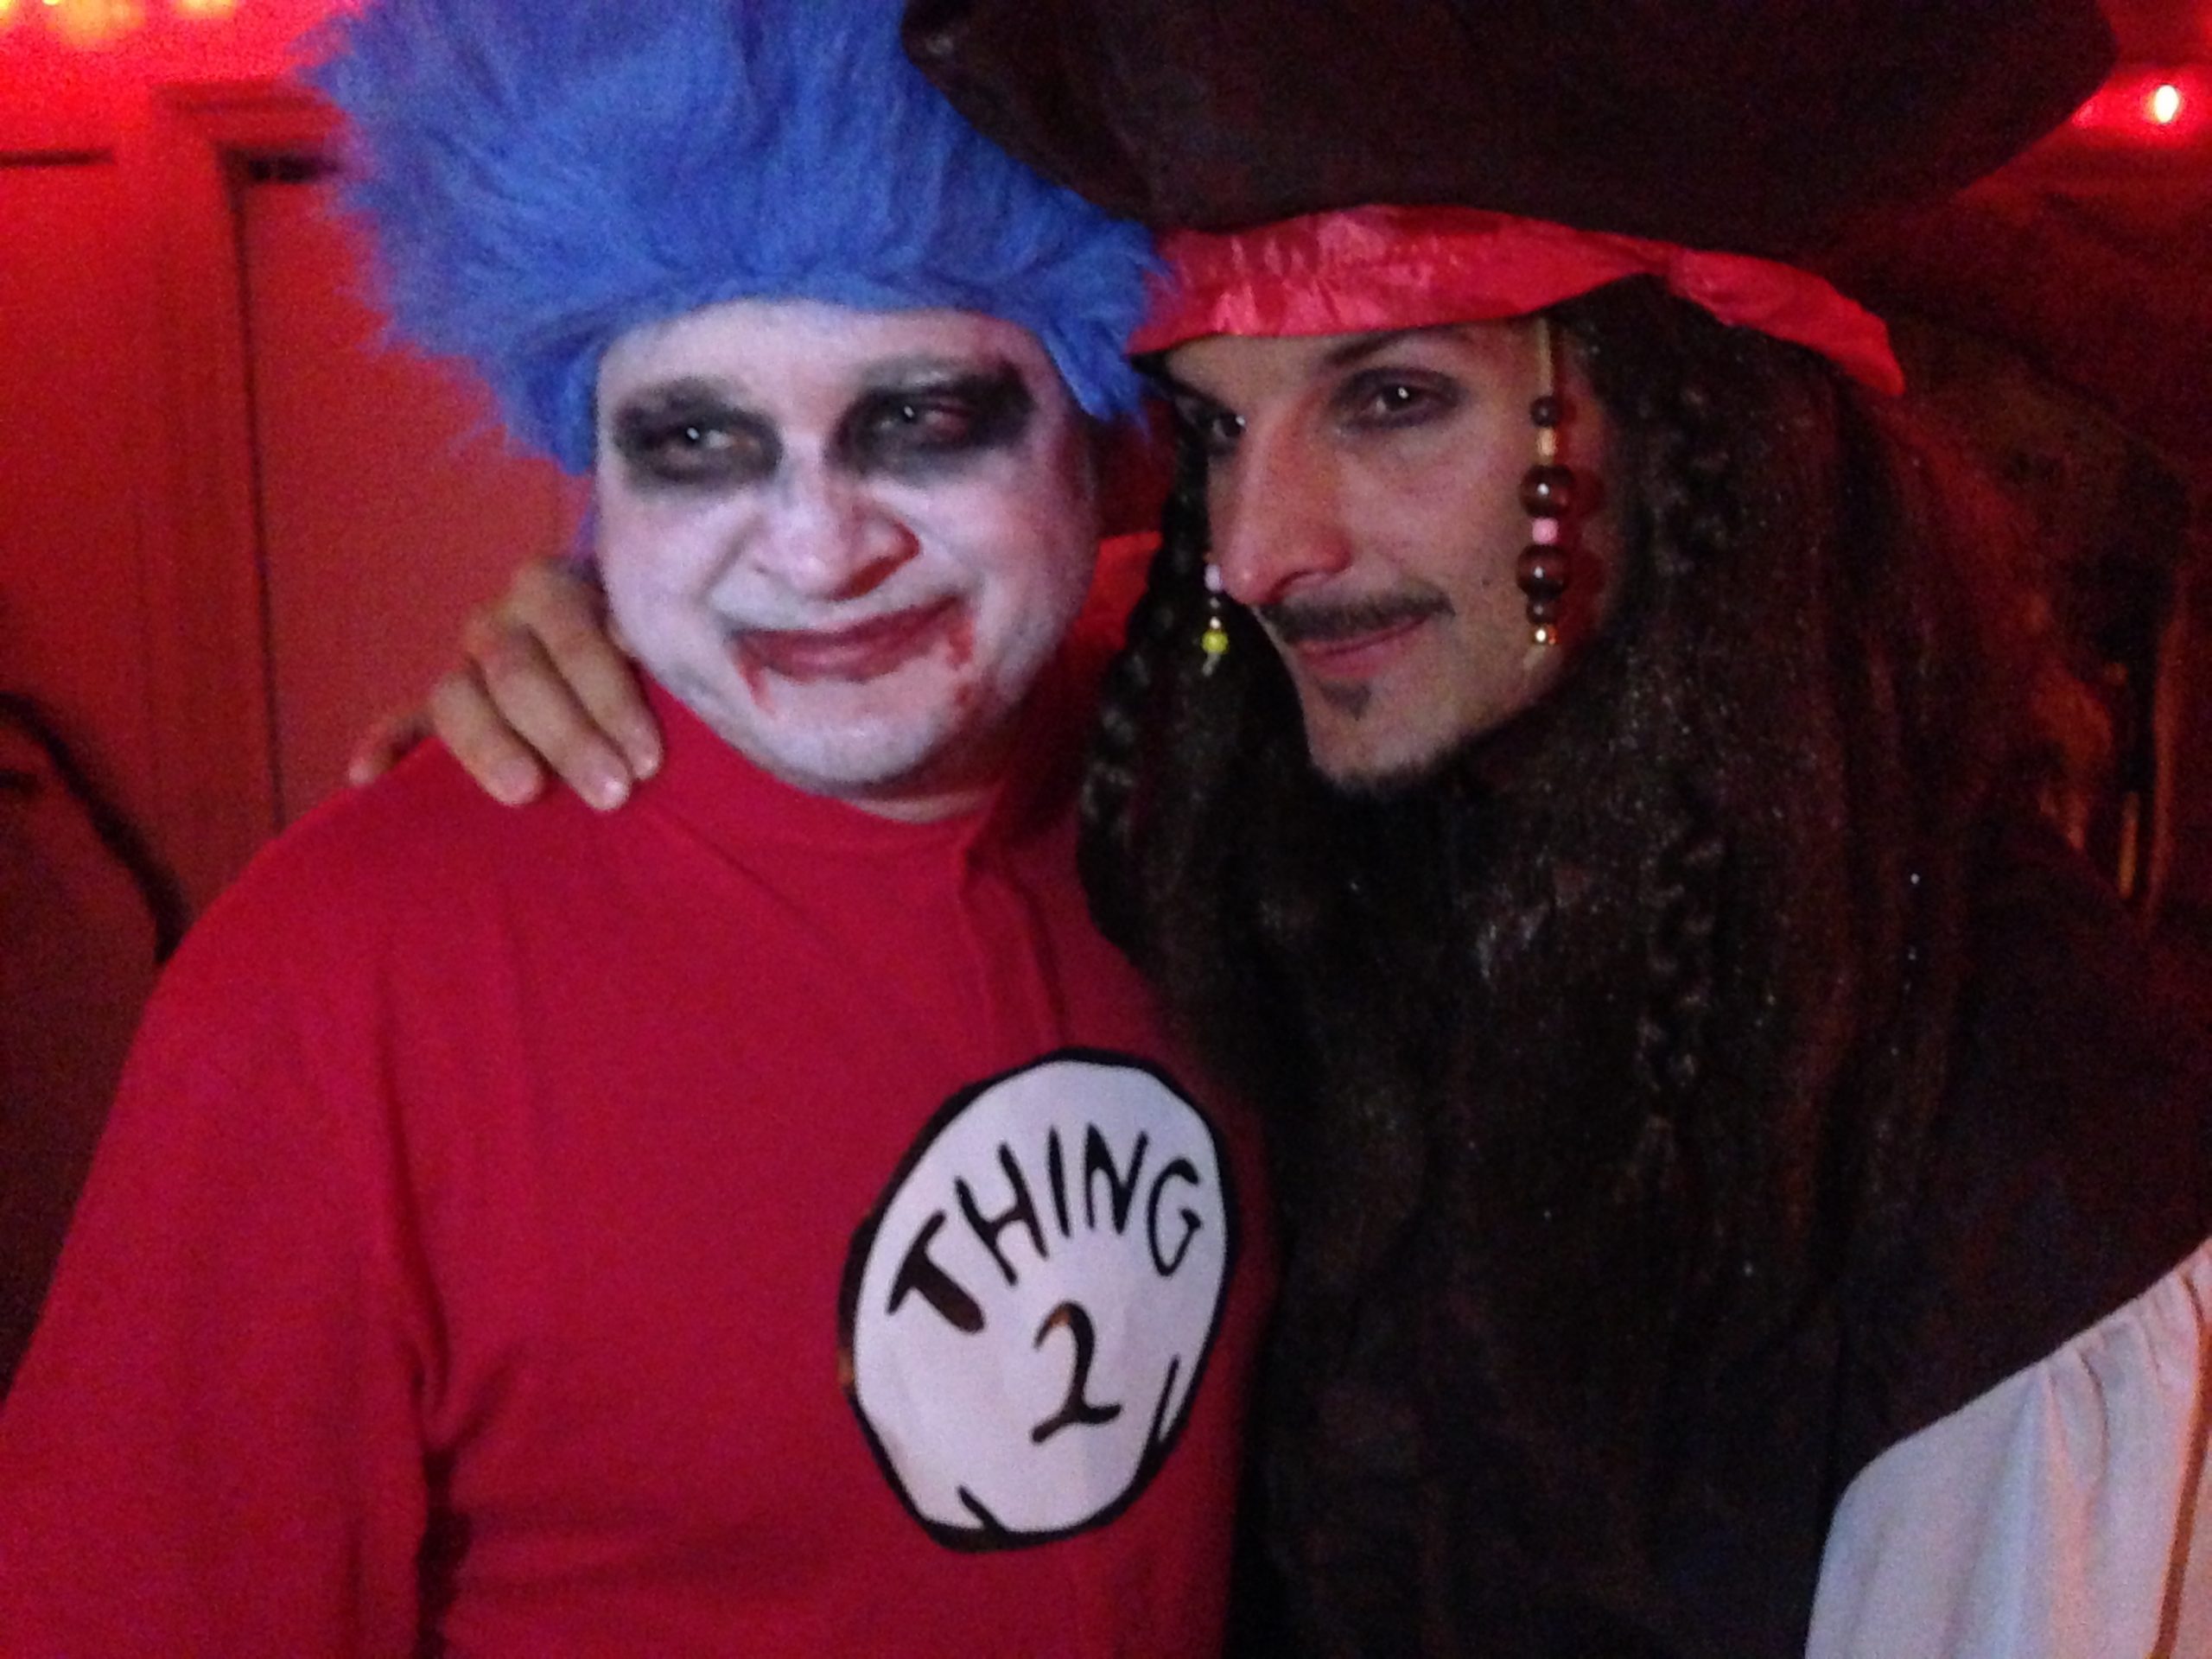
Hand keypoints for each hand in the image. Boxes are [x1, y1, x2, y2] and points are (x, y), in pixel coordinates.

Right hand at [347, 559, 660, 809]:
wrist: (619, 639)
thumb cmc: (651, 651)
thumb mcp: (665, 636)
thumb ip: (671, 650)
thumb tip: (683, 665)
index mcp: (558, 589)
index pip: (578, 637)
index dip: (611, 697)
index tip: (648, 758)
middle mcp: (504, 618)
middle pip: (518, 671)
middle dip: (567, 735)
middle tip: (612, 791)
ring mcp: (466, 662)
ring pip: (458, 696)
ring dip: (491, 748)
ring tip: (525, 793)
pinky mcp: (438, 705)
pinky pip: (403, 721)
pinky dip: (385, 746)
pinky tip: (366, 777)